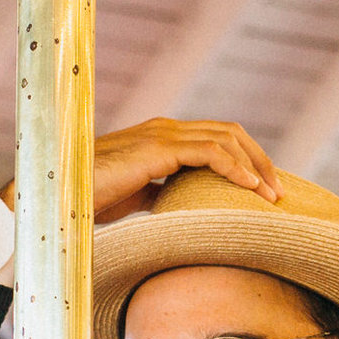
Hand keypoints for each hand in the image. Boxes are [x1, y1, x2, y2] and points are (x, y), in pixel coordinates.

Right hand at [90, 118, 280, 222]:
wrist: (59, 194)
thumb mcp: (135, 196)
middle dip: (260, 160)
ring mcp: (163, 134)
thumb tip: (182, 209)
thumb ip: (160, 193)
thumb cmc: (88, 197)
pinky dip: (236, 168)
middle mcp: (166, 129)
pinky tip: (250, 189)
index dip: (246, 160)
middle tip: (279, 192)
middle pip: (230, 133)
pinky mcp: (159, 147)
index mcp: (162, 138)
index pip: (217, 139)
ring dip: (255, 166)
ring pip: (226, 138)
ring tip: (272, 195)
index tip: (263, 190)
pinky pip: (210, 152)